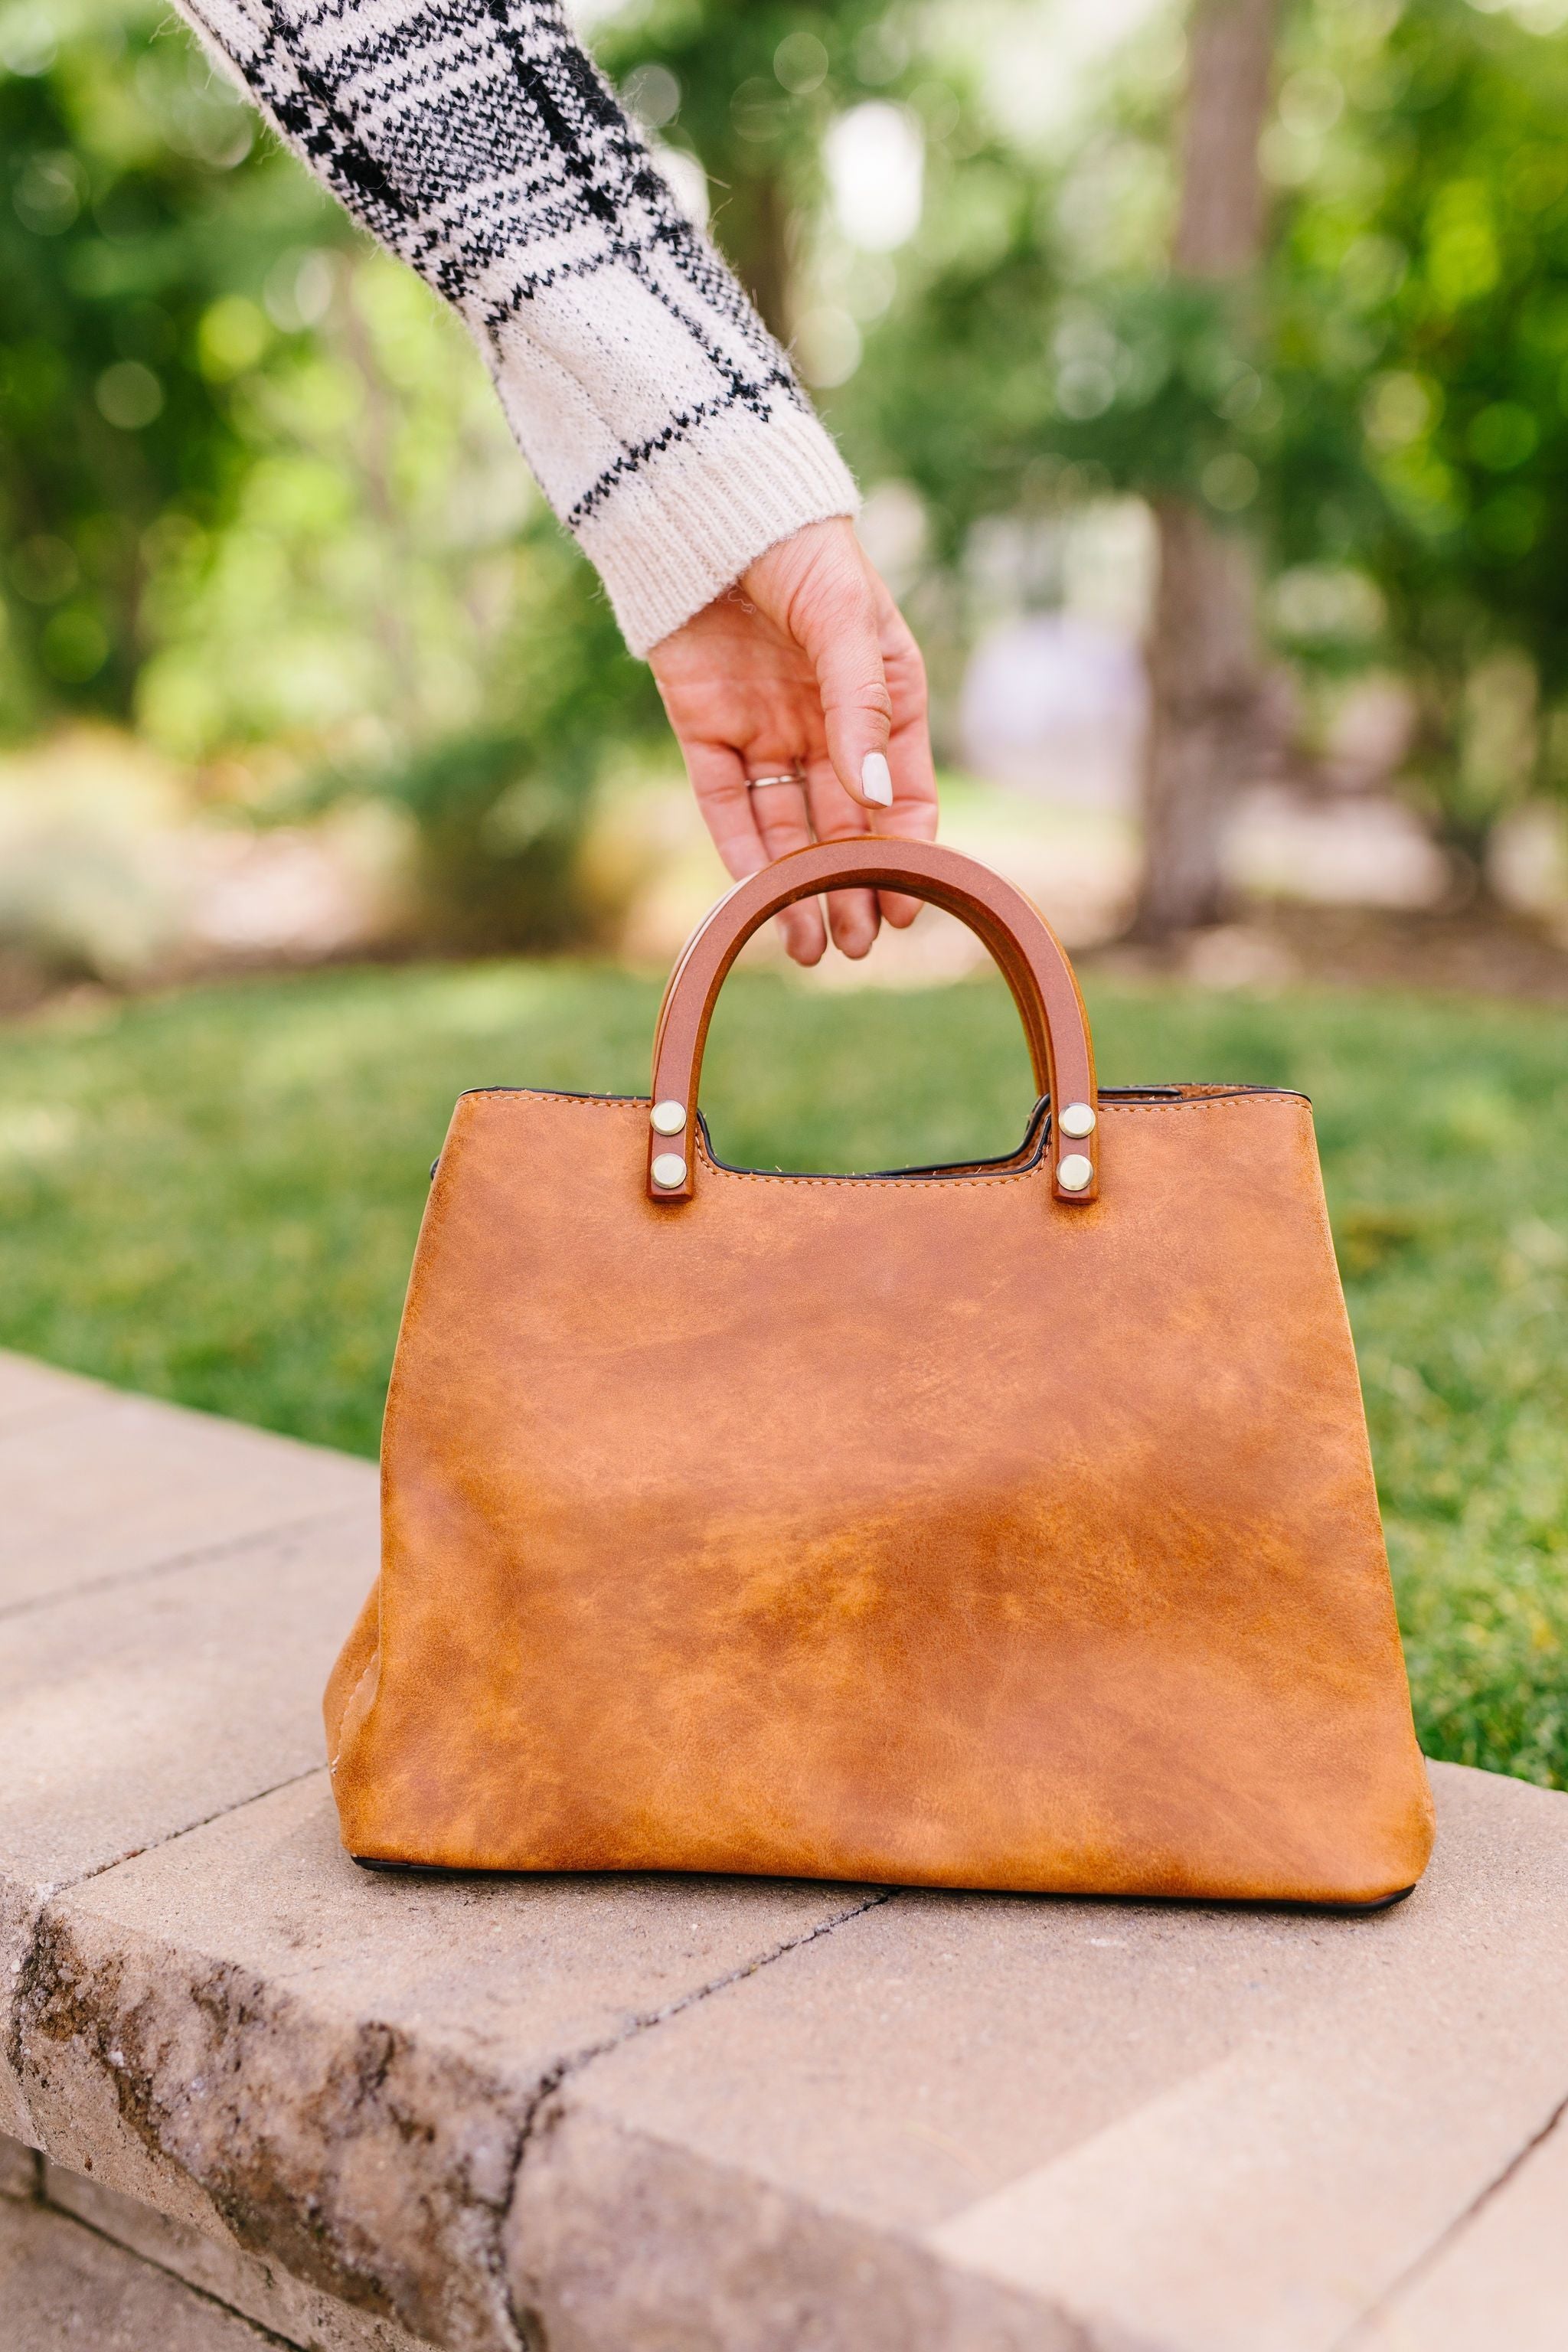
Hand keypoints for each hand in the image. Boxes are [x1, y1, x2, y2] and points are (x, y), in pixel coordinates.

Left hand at [647, 517, 937, 963]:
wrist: (705, 508)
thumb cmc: (798, 550)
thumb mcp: (845, 621)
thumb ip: (858, 707)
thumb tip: (871, 799)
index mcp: (882, 696)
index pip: (902, 791)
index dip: (907, 850)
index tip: (909, 905)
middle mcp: (826, 724)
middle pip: (844, 824)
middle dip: (852, 886)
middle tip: (858, 947)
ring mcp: (766, 730)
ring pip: (787, 828)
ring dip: (798, 887)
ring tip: (811, 947)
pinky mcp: (707, 731)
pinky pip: (725, 804)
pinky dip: (741, 851)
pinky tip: (755, 898)